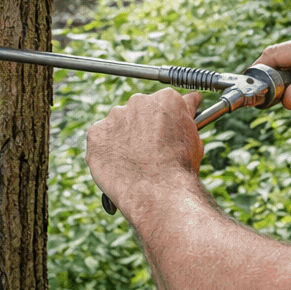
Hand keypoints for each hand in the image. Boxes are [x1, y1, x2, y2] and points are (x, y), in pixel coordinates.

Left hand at [86, 89, 205, 207]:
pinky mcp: (96, 133)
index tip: (162, 132)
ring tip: (132, 161)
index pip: (163, 103)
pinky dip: (106, 150)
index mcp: (165, 99)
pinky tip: (117, 165)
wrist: (158, 190)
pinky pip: (99, 139)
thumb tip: (191, 99)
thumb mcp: (194, 136)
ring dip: (122, 138)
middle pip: (138, 111)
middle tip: (147, 149)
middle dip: (141, 127)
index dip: (164, 120)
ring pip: (117, 124)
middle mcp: (138, 101)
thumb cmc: (179, 166)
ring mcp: (114, 117)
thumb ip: (187, 113)